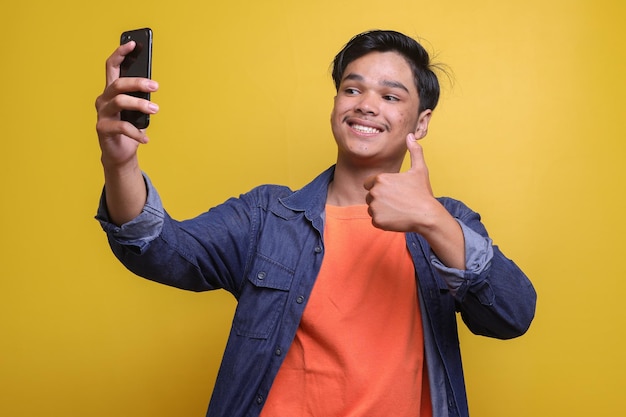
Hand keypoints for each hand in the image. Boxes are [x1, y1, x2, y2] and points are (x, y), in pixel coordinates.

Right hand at [95, 41, 158, 168]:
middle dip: (137, 82)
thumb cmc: (129, 129)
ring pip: (120, 102)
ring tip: (155, 109)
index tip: (133, 44)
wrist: (120, 154)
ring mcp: (102, 114)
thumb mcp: (136, 111)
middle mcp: (103, 99)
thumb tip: (152, 85)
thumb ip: (140, 97)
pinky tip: (145, 139)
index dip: (120, 54)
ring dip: (140, 104)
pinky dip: (137, 133)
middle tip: (155, 86)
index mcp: (111, 91)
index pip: (112, 67)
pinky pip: (122, 127)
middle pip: (118, 84)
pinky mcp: (103, 129)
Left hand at [364, 133, 465, 268]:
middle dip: (380, 199)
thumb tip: (410, 135)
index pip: (370, 183)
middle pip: (370, 196)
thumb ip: (414, 151)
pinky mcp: (377, 221)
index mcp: (381, 179)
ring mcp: (375, 207)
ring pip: (371, 209)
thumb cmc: (423, 193)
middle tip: (397, 202)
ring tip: (397, 210)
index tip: (394, 192)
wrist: (427, 215)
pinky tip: (396, 218)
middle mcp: (374, 192)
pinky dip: (383, 221)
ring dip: (381, 210)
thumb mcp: (420, 170)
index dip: (381, 188)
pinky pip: (375, 220)